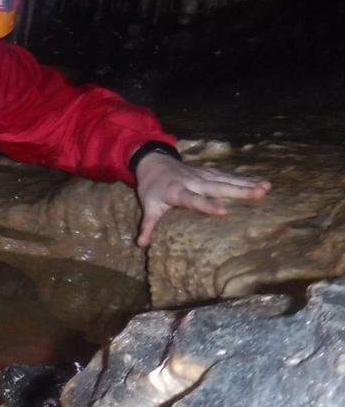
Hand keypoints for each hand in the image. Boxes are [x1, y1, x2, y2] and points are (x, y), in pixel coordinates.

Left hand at [134, 153, 270, 246]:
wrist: (153, 162)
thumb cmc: (152, 188)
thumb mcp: (148, 206)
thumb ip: (147, 225)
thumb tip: (140, 244)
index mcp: (177, 192)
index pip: (194, 200)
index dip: (207, 206)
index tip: (224, 212)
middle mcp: (193, 182)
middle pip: (217, 187)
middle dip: (239, 190)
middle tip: (259, 193)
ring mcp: (203, 175)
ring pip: (227, 179)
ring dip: (247, 182)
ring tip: (267, 187)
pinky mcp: (209, 171)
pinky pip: (229, 174)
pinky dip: (246, 177)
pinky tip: (262, 181)